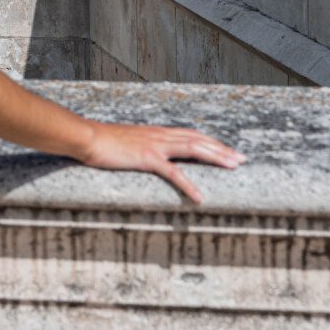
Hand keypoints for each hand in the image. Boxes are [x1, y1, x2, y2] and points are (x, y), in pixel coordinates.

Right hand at [80, 121, 242, 202]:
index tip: (228, 150)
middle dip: (222, 149)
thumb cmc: (104, 142)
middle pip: (198, 139)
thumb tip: (152, 157)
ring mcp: (154, 145)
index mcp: (157, 133)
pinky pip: (172, 172)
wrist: (88, 138)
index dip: (211, 141)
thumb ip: (143, 148)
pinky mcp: (146, 158)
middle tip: (242, 159)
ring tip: (232, 167)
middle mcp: (160, 136)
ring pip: (192, 149)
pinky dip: (188, 184)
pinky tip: (199, 196)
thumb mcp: (129, 143)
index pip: (191, 134)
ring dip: (215, 157)